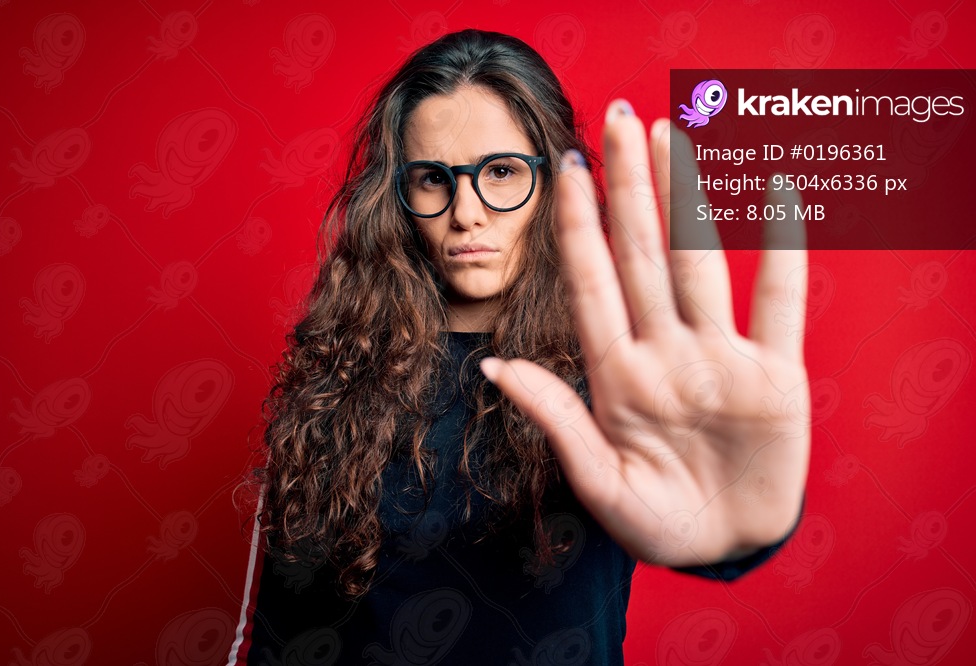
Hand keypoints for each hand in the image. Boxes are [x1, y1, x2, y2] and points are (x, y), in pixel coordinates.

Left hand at [479, 99, 809, 567]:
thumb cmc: (655, 523)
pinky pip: (781, 302)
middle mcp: (666, 352)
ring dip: (689, 199)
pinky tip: (776, 193)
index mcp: (617, 375)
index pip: (593, 282)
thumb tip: (493, 365)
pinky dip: (784, 250)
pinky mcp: (775, 377)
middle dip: (630, 187)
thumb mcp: (599, 482)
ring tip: (675, 136)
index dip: (581, 225)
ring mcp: (720, 359)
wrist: (724, 550)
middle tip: (620, 118)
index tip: (566, 165)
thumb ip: (557, 420)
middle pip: (644, 254)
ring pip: (703, 263)